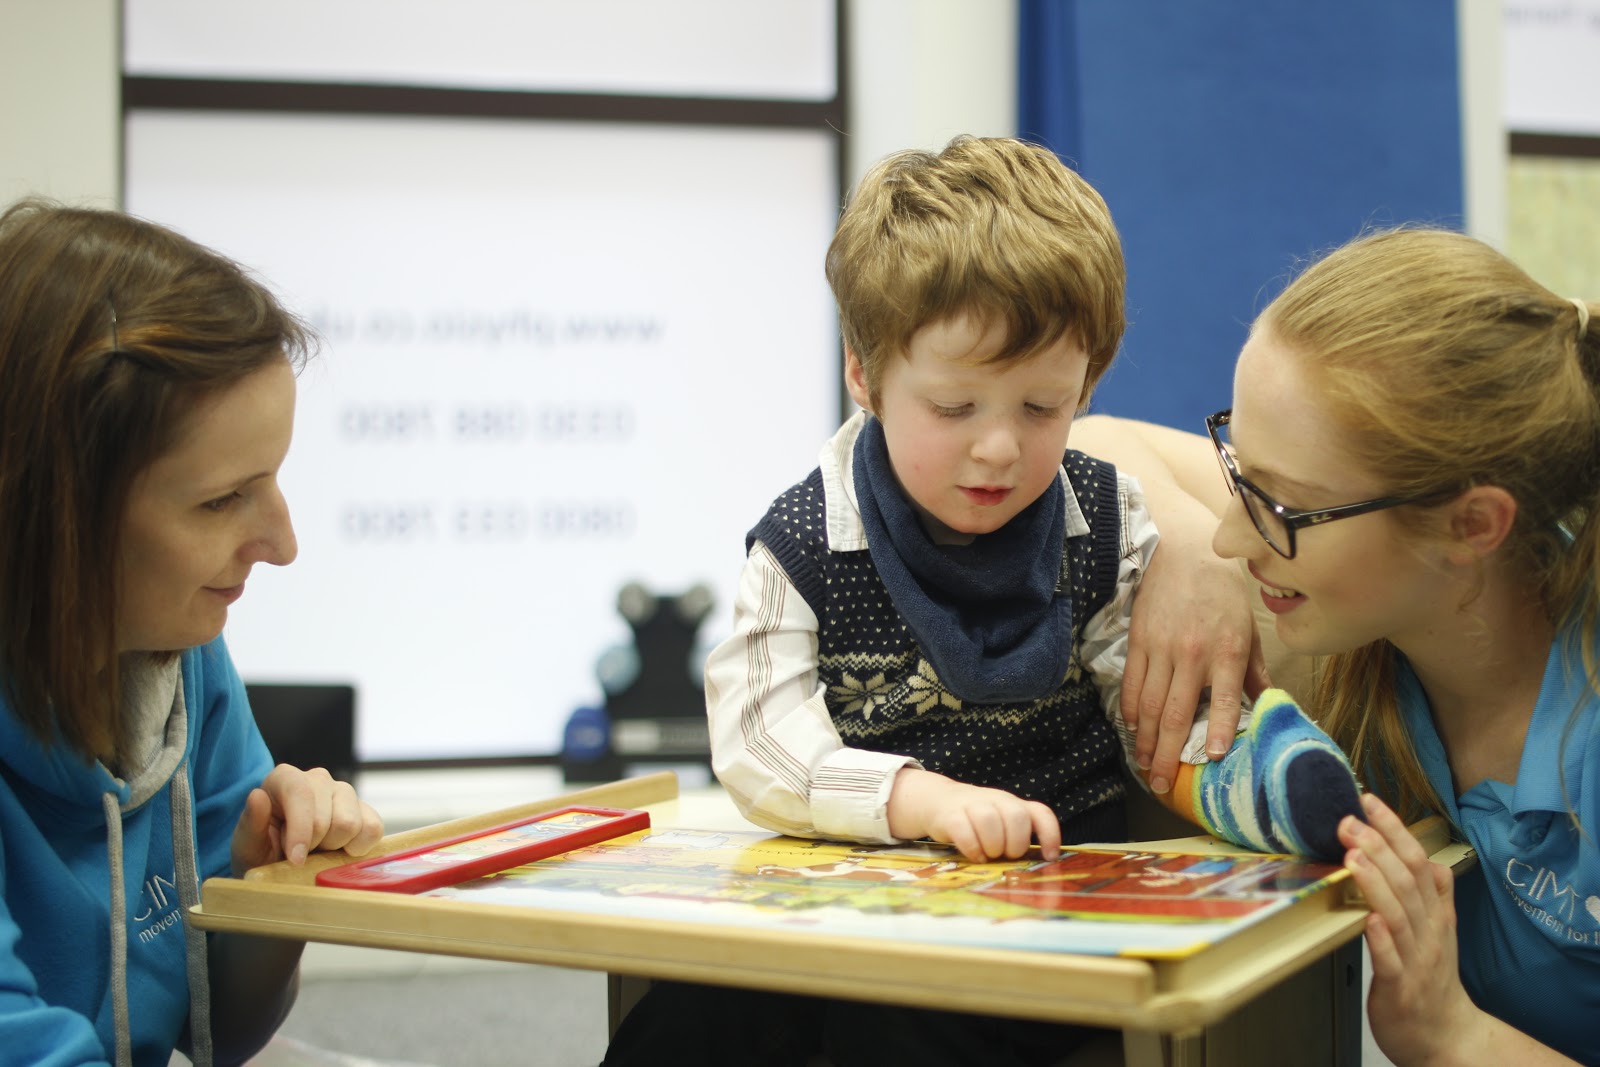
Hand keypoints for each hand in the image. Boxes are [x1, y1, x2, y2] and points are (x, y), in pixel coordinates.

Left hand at [230, 763, 383, 875]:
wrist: (279, 866)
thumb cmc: (260, 853)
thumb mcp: (246, 846)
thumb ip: (251, 824)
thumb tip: (257, 796)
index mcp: (284, 779)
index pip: (301, 794)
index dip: (301, 830)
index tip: (295, 860)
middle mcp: (317, 779)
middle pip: (329, 816)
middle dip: (316, 845)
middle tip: (299, 853)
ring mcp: (343, 792)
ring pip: (352, 824)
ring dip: (334, 847)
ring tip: (317, 850)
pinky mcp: (364, 810)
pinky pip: (373, 829)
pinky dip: (358, 848)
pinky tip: (338, 851)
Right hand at [886, 767, 1059, 861]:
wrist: (938, 801)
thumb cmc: (976, 820)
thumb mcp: (1000, 822)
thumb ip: (1016, 837)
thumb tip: (1034, 868)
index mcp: (1013, 804)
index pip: (1040, 813)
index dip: (1050, 835)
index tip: (1049, 857)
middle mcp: (996, 800)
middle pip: (1016, 816)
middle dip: (1015, 843)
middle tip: (1005, 855)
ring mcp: (973, 804)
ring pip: (989, 821)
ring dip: (992, 845)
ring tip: (988, 855)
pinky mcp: (951, 814)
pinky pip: (964, 830)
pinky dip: (972, 848)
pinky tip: (975, 855)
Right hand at [1124, 530, 1267, 790]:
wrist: (1184, 553)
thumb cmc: (1223, 594)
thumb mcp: (1250, 630)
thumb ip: (1256, 672)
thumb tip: (1269, 707)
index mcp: (1228, 652)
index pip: (1224, 700)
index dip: (1216, 731)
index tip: (1211, 758)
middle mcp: (1193, 654)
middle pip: (1175, 714)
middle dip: (1167, 753)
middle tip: (1162, 783)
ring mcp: (1161, 649)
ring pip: (1148, 705)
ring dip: (1144, 740)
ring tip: (1143, 765)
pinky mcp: (1139, 641)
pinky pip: (1131, 684)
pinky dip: (1129, 711)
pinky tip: (1131, 729)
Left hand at [1339, 793, 1476, 1064]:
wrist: (1444, 1035)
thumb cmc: (1432, 978)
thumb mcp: (1439, 931)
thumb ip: (1435, 896)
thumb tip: (1428, 859)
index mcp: (1435, 914)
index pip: (1418, 861)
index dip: (1395, 830)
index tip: (1369, 801)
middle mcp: (1428, 932)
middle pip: (1408, 882)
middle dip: (1379, 846)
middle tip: (1349, 820)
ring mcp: (1415, 960)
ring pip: (1399, 915)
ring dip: (1376, 883)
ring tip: (1354, 855)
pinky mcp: (1399, 988)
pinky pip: (1390, 960)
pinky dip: (1381, 938)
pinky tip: (1368, 919)